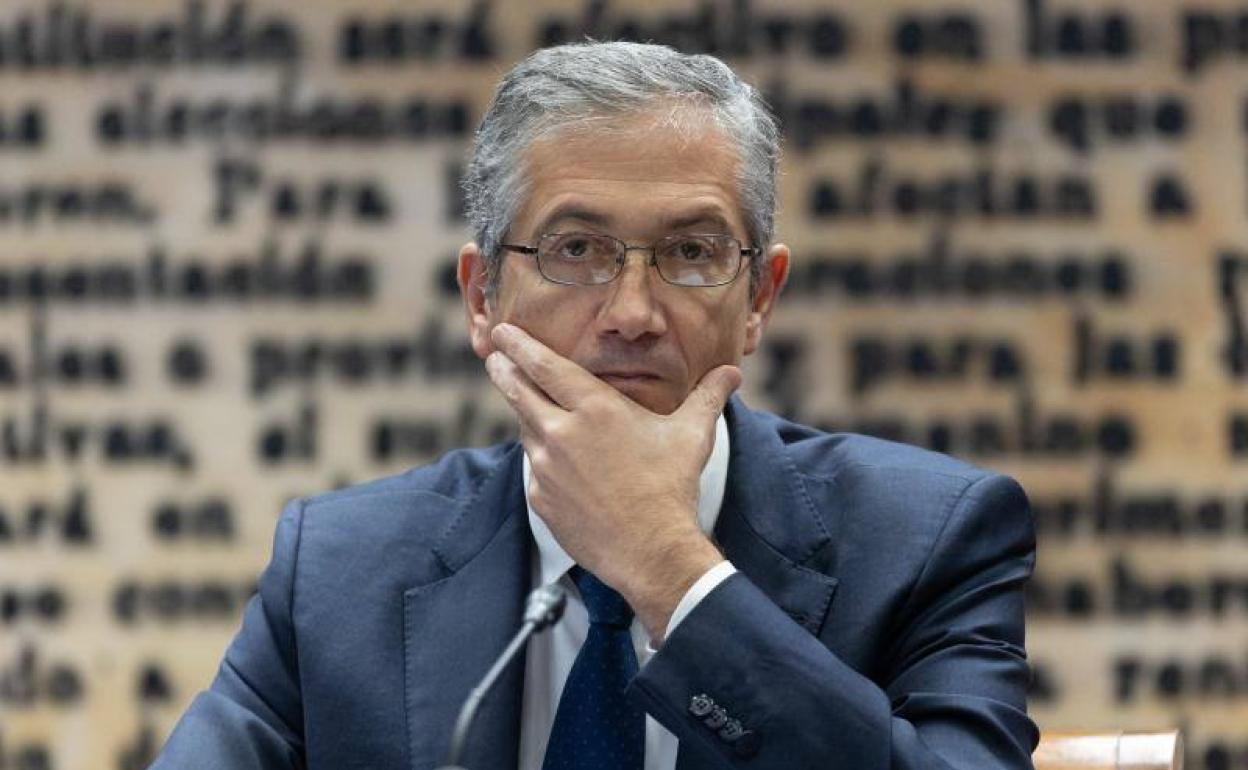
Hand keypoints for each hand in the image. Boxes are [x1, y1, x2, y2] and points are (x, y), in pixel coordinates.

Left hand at [485, 323, 739, 639]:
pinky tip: (555, 463)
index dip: (520, 345)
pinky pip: (535, 470)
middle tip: (494, 356)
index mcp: (594, 407)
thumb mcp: (692, 434)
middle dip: (504, 369)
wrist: (651, 550)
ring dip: (527, 417)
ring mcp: (546, 468)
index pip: (544, 365)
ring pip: (526, 431)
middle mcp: (561, 433)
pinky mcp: (541, 499)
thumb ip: (708, 396)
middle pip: (519, 392)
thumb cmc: (671, 487)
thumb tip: (732, 371)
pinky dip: (541, 461)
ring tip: (529, 409)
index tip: (503, 331)